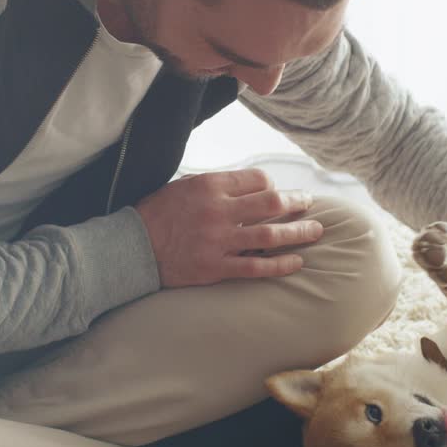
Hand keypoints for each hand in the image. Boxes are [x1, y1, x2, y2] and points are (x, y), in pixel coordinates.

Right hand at [135, 169, 323, 287]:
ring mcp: (217, 240)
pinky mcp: (214, 267)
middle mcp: (217, 210)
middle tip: (310, 205)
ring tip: (315, 231)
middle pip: (271, 202)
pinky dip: (279, 264)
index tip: (276, 193)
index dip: (273, 185)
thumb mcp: (185, 186)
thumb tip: (250, 185)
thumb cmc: (158, 214)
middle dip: (296, 202)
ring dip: (298, 232)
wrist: (131, 248)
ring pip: (269, 235)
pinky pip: (255, 267)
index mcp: (210, 185)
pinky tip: (296, 261)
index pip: (257, 179)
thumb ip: (217, 185)